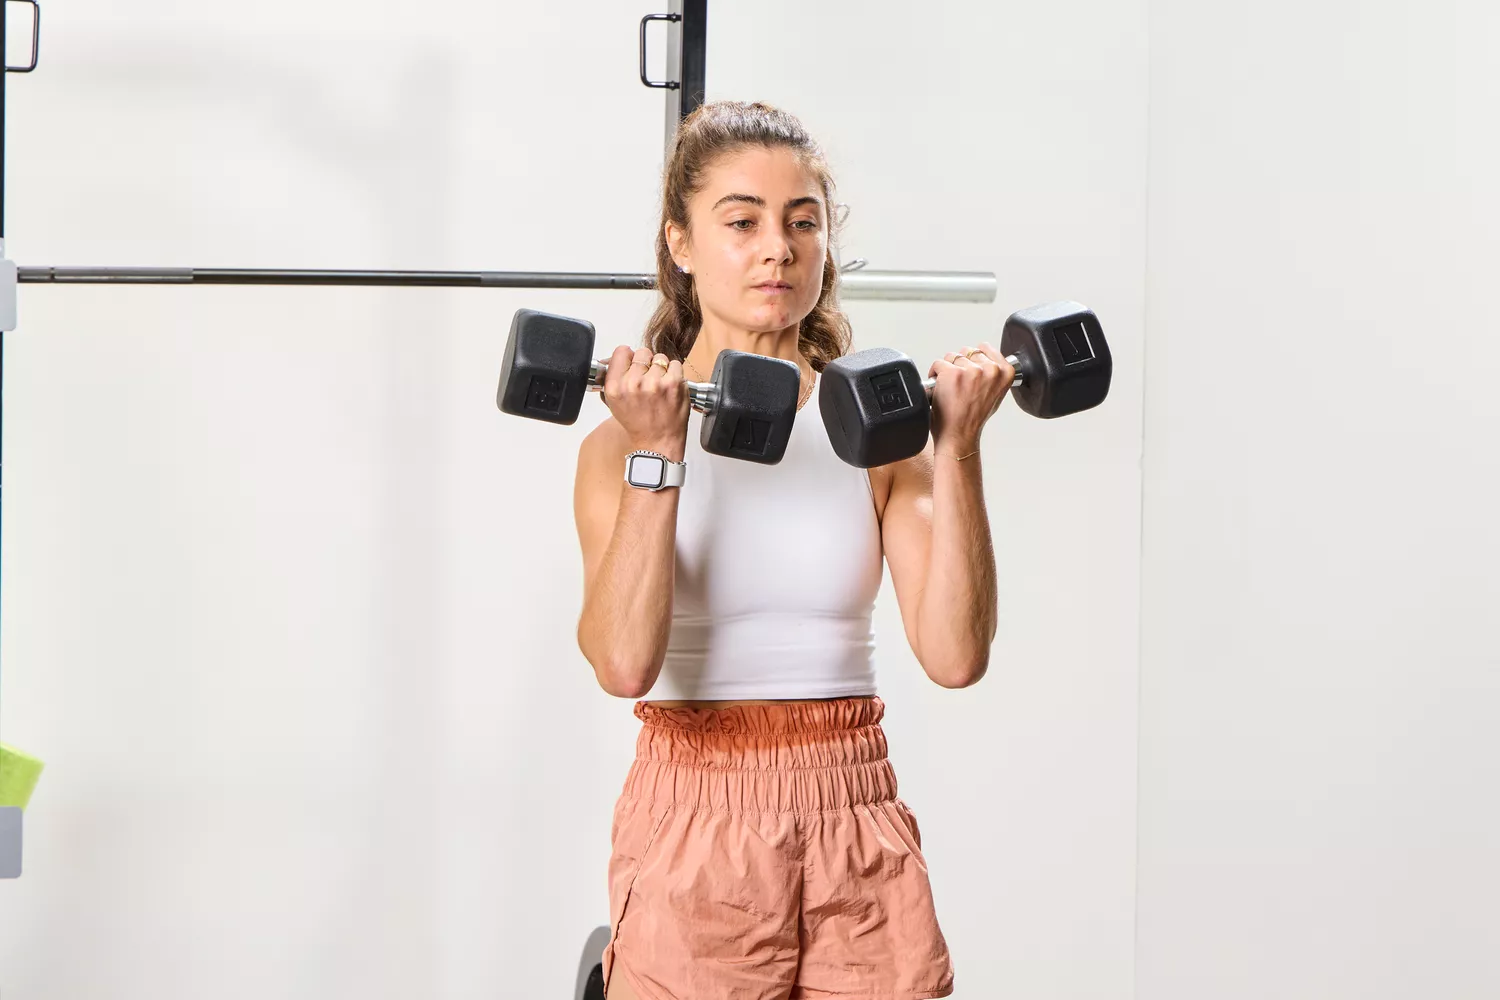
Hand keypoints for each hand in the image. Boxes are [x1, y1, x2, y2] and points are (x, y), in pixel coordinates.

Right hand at [601, 346, 689, 459]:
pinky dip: (674, 373)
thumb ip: (612, 379)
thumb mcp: (614, 403)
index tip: (633, 365)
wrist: (658, 442)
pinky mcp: (674, 383)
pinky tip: (670, 387)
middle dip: (646, 363)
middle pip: (642, 352)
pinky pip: (675, 364)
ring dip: (661, 369)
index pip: (621, 351)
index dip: (629, 357)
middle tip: (648, 379)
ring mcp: (655, 382)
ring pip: (660, 358)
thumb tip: (613, 359)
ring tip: (660, 386)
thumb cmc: (639, 424)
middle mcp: (633, 383)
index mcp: (615, 387)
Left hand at [927, 343, 1014, 457]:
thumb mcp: (996, 394)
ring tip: (950, 387)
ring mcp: (971, 371)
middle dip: (960, 364)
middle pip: (967, 351)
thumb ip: (994, 374)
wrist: (959, 434)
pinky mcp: (952, 373)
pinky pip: (938, 363)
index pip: (985, 348)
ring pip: (952, 356)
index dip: (974, 359)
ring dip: (947, 369)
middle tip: (959, 385)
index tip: (970, 371)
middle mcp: (990, 370)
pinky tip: (940, 388)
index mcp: (1005, 372)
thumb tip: (985, 358)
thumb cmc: (974, 418)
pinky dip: (935, 374)